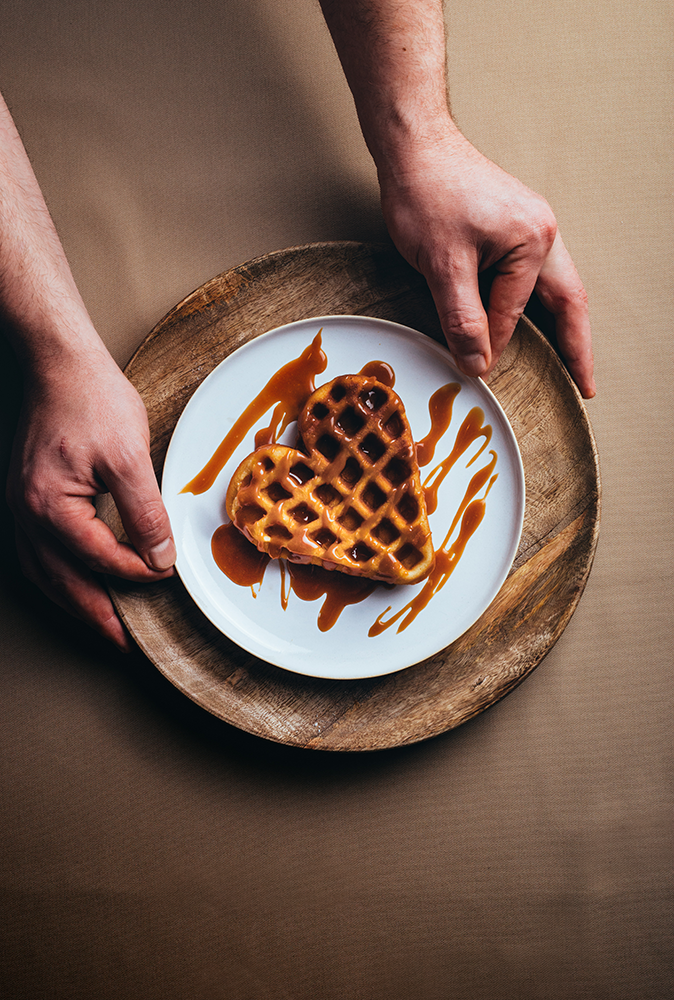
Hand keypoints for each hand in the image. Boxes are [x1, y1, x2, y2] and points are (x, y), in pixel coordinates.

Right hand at [6, 350, 175, 650]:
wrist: (60, 363)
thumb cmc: (92, 400)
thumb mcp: (129, 457)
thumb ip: (145, 513)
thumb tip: (160, 557)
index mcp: (51, 507)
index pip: (101, 560)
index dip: (139, 572)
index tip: (168, 574)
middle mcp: (27, 515)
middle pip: (62, 584)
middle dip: (97, 617)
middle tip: (124, 645)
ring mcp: (21, 508)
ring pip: (45, 574)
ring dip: (75, 603)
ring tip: (104, 624)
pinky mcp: (27, 499)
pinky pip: (39, 554)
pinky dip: (60, 577)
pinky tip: (77, 582)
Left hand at [379, 130, 594, 397]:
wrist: (412, 146)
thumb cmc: (426, 193)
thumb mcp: (442, 265)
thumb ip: (461, 319)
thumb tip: (476, 363)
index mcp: (533, 241)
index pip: (514, 313)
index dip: (492, 346)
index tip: (475, 370)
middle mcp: (542, 233)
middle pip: (566, 302)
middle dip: (575, 348)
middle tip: (585, 387)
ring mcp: (530, 228)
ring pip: (552, 290)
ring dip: (560, 326)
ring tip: (569, 363)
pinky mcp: (511, 228)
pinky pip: (532, 277)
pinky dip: (535, 305)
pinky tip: (533, 323)